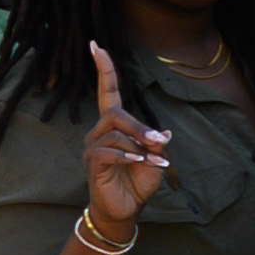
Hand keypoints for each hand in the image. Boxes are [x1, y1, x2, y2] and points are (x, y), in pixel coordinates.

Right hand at [74, 50, 173, 233]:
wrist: (126, 209)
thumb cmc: (138, 181)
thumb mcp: (155, 160)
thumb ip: (156, 145)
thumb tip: (162, 133)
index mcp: (115, 126)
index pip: (108, 91)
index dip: (104, 69)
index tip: (96, 45)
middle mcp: (99, 132)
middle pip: (115, 114)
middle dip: (138, 127)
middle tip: (157, 142)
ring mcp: (93, 147)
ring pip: (114, 133)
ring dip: (138, 146)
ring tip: (153, 162)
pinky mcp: (92, 163)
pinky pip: (108, 151)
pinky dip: (127, 157)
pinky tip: (138, 164)